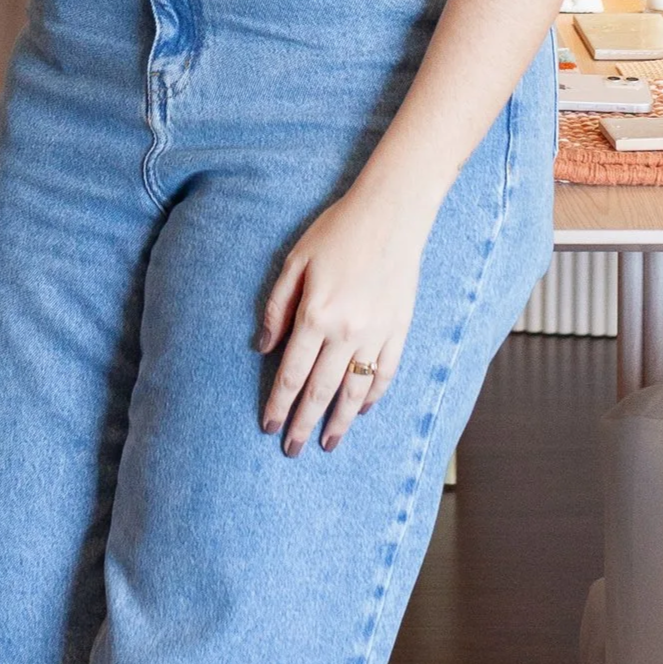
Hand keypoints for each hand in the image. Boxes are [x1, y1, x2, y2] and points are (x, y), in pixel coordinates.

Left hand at [257, 185, 428, 455]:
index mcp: (315, 315)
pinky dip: (373, 395)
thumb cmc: (336, 231)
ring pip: (354, 389)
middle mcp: (346, 331)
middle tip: (292, 450)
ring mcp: (377, 333)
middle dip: (303, 424)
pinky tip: (360, 409)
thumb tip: (263, 349)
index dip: (278, 405)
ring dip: (339, 421)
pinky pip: (385, 372)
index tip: (268, 427)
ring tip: (329, 443)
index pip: (291, 374)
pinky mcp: (399, 329)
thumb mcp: (294, 262)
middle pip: (320, 391)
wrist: (391, 213)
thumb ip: (276, 308)